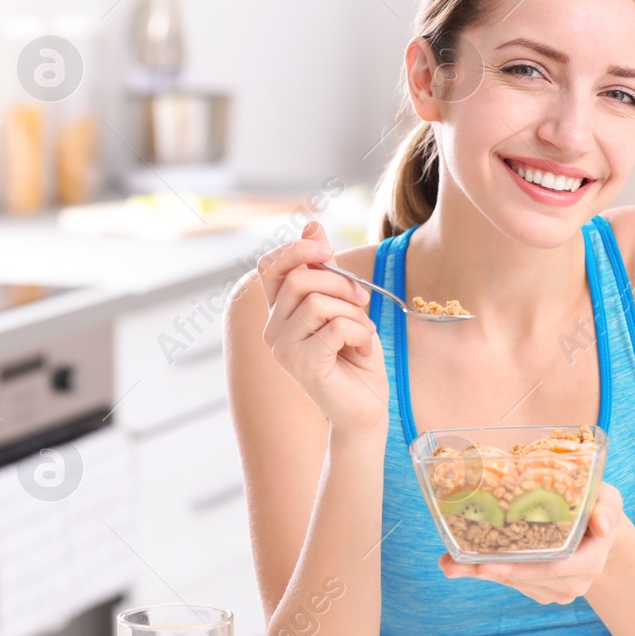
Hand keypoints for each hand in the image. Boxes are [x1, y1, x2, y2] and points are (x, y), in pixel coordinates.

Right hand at [257, 221, 388, 433]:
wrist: (365, 409)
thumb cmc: (355, 358)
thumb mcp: (344, 305)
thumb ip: (324, 272)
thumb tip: (311, 226)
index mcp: (279, 314)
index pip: (269, 267)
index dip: (295, 250)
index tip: (326, 252)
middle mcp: (272, 331)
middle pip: (299, 280)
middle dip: (340, 283)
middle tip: (362, 301)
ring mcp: (283, 349)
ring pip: (318, 302)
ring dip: (353, 312)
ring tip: (361, 332)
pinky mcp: (302, 365)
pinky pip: (336, 326)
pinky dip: (359, 332)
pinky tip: (361, 349)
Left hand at [438, 483, 625, 602]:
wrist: (598, 529)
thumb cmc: (599, 505)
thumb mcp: (608, 499)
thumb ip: (606, 508)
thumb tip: (601, 523)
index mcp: (591, 561)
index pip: (553, 568)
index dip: (518, 568)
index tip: (485, 564)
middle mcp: (575, 583)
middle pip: (526, 579)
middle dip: (488, 571)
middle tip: (452, 565)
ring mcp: (558, 591)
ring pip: (514, 583)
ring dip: (482, 573)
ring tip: (450, 564)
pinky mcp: (542, 591)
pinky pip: (513, 582)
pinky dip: (489, 571)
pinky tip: (464, 564)